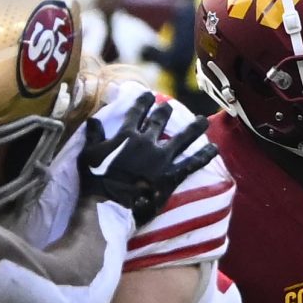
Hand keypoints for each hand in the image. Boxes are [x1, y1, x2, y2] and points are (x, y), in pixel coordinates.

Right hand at [80, 98, 214, 220]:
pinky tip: (214, 149)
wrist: (108, 206)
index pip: (137, 113)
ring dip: (194, 128)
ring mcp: (161, 159)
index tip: (149, 95)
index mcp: (126, 135)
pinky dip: (204, 156)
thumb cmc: (95, 181)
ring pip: (182, 138)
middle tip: (171, 105)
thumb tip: (93, 120)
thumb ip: (92, 136)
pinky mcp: (171, 176)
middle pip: (160, 121)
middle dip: (166, 111)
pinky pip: (191, 164)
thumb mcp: (88, 155)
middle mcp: (146, 142)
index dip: (144, 102)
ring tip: (203, 120)